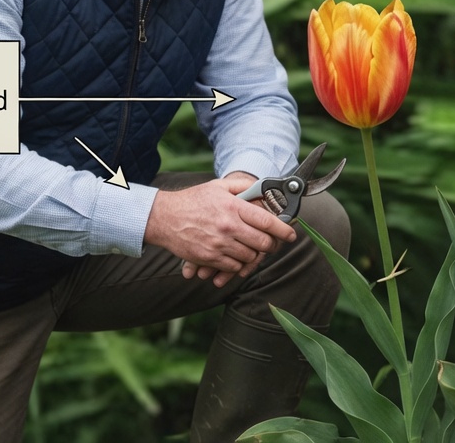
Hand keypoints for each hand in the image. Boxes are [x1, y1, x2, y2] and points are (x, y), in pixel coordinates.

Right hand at [147, 175, 295, 287]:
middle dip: (271, 245)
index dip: (283, 230)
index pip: (267, 221)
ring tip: (249, 248)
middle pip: (263, 243)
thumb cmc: (192, 200)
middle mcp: (228, 227)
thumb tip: (263, 189)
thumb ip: (243, 186)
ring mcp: (219, 244)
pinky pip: (234, 268)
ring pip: (250, 258)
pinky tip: (234, 254)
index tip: (291, 235)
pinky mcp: (209, 258)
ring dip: (253, 255)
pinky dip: (238, 264)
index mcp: (233, 207)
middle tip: (270, 243)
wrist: (163, 218)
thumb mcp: (218, 186)